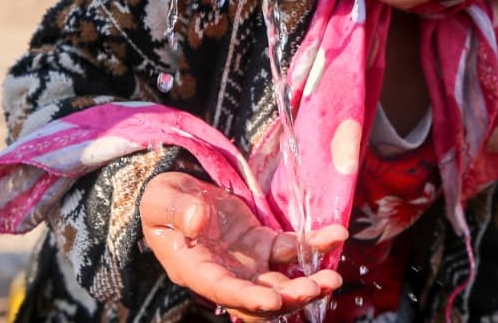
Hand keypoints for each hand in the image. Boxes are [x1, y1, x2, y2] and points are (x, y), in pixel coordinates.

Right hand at [140, 172, 345, 320]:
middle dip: (290, 297)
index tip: (274, 300)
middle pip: (261, 296)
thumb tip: (198, 220)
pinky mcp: (262, 243)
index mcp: (196, 269)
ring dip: (308, 282)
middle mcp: (226, 273)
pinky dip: (314, 245)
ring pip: (281, 279)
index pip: (225, 290)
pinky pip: (292, 248)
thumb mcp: (161, 200)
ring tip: (334, 279)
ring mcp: (247, 261)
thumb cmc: (163, 203)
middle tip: (318, 288)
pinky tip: (336, 235)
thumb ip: (177, 210)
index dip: (249, 298)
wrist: (177, 197)